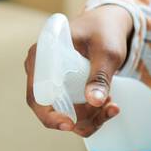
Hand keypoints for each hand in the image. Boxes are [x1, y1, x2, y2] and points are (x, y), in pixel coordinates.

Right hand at [24, 3, 133, 137]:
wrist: (108, 25)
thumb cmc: (104, 32)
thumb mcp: (107, 52)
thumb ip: (100, 75)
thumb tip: (94, 101)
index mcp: (41, 57)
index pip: (36, 95)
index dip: (49, 115)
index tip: (70, 124)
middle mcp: (41, 72)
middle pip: (50, 111)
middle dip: (81, 118)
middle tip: (109, 109)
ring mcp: (53, 84)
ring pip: (66, 115)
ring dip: (92, 118)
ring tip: (113, 104)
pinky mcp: (65, 92)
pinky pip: (76, 113)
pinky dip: (94, 115)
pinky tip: (111, 104)